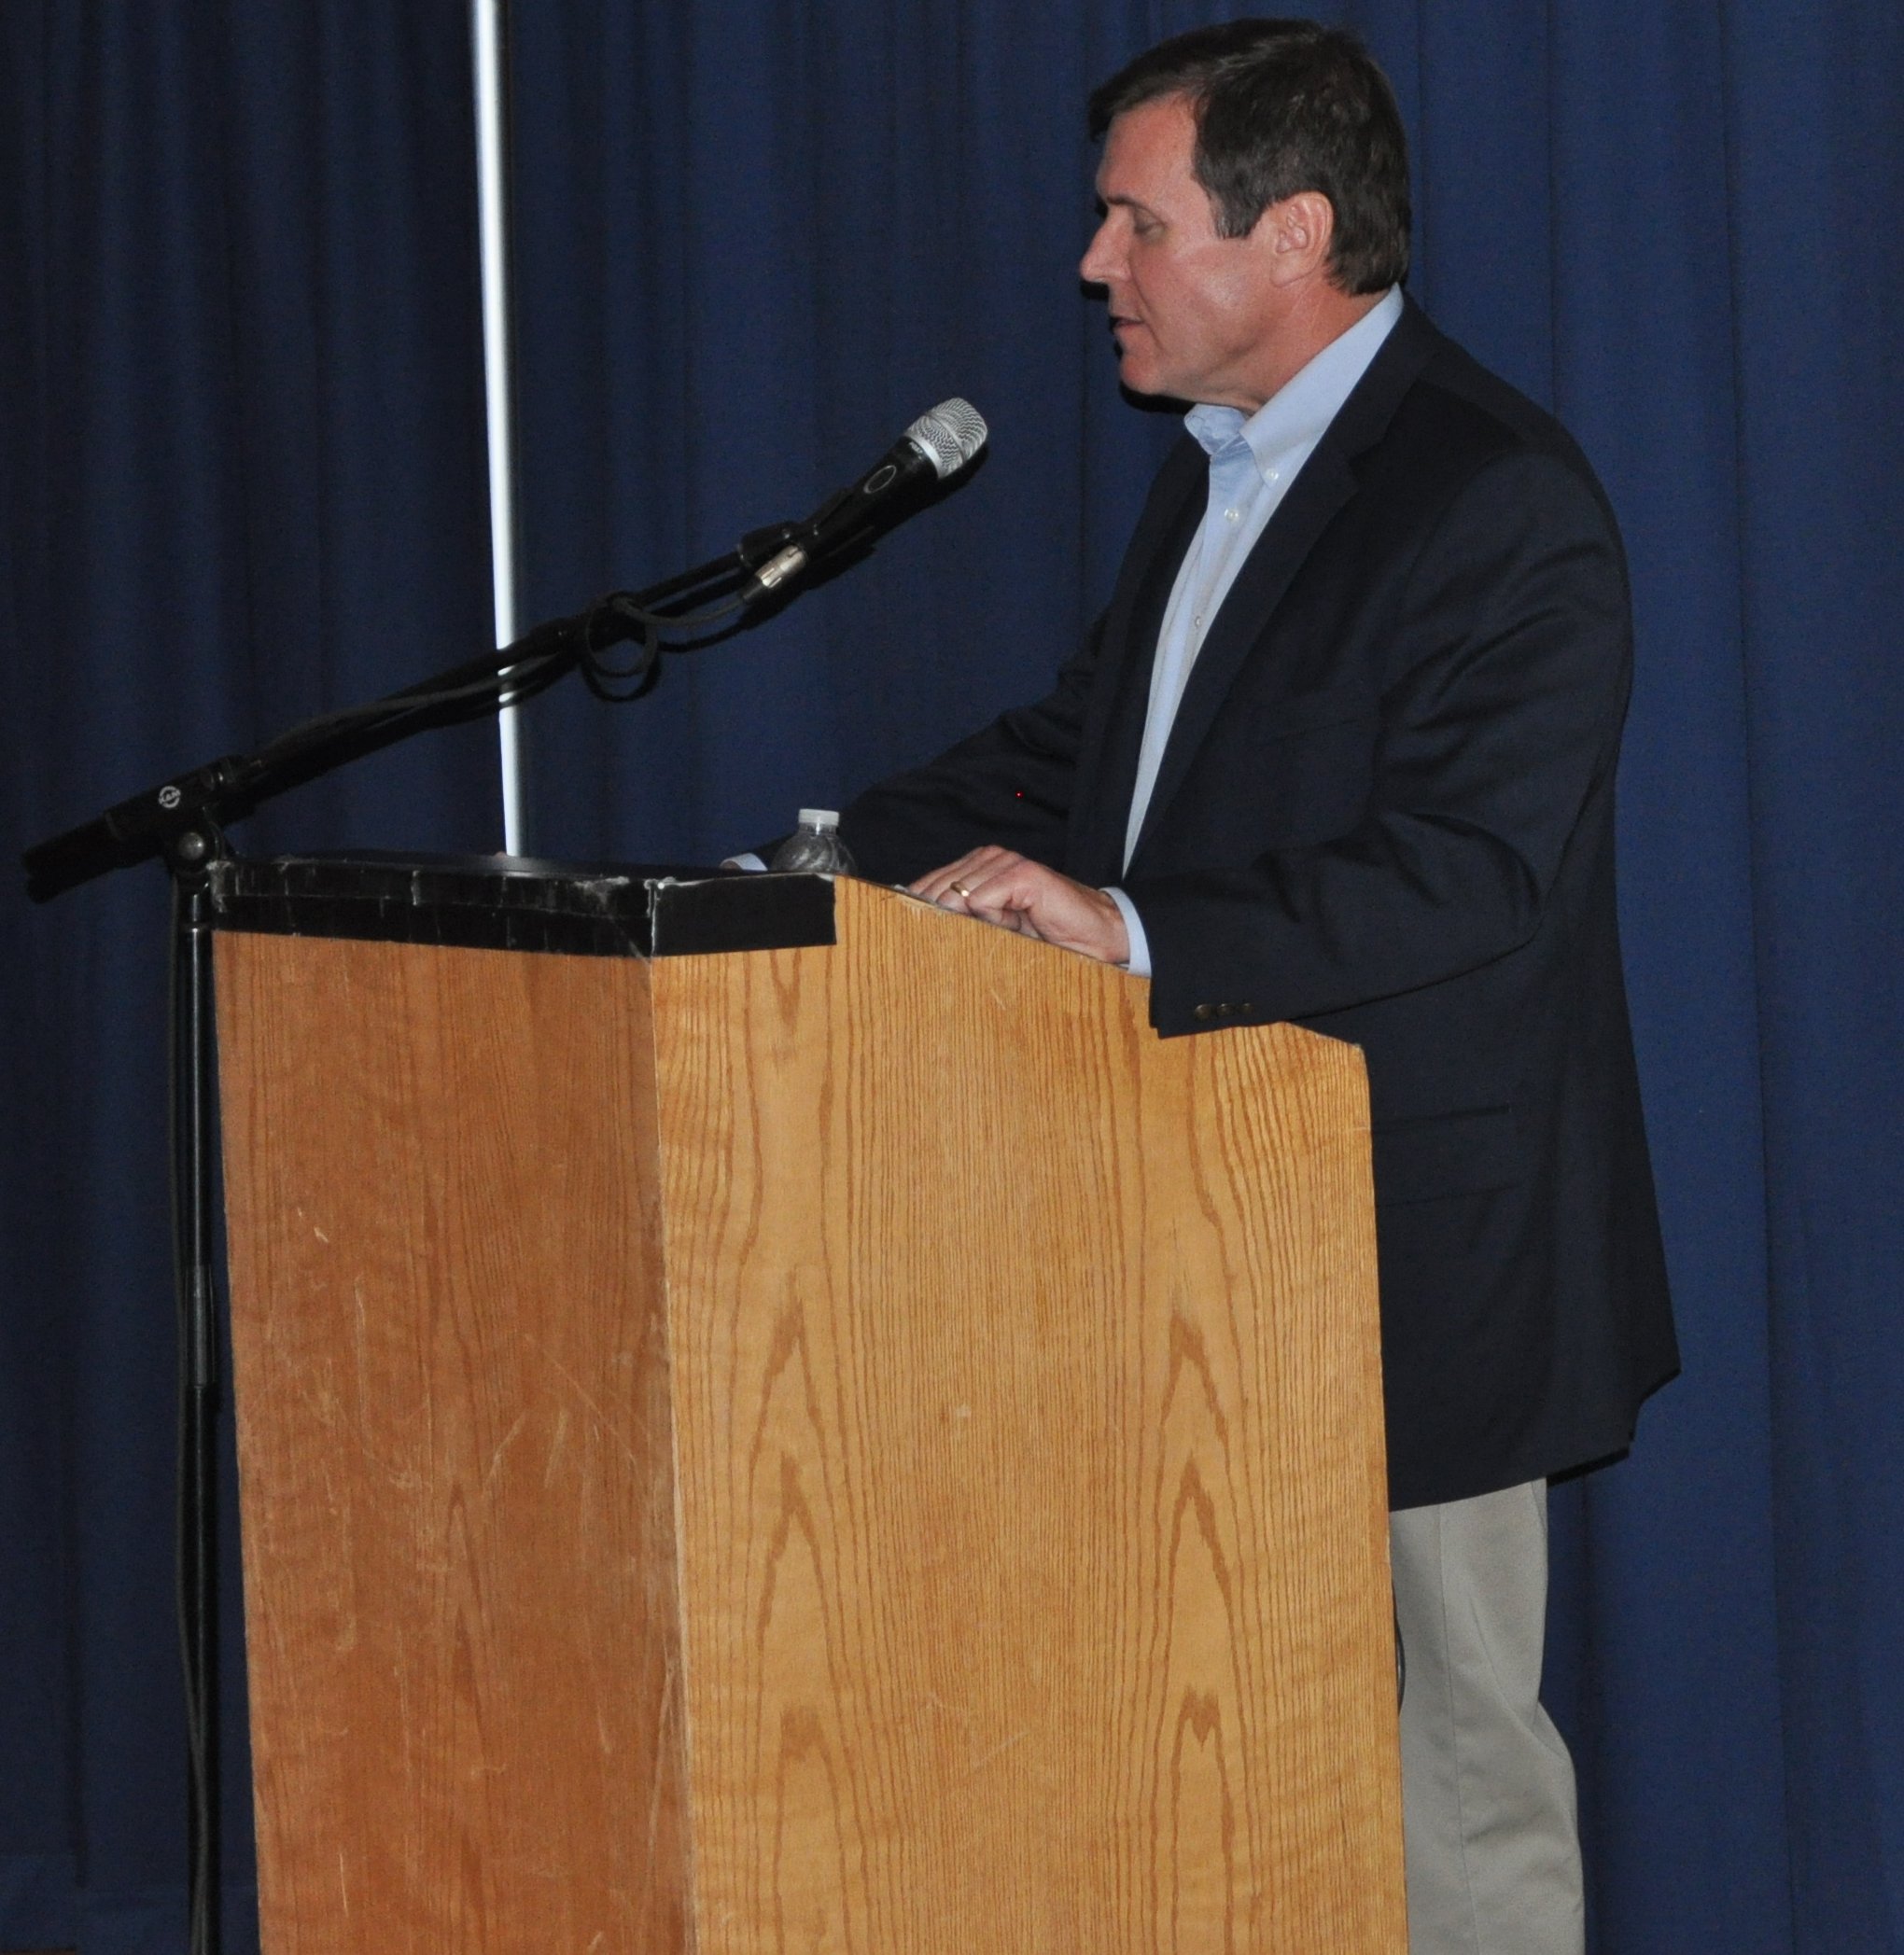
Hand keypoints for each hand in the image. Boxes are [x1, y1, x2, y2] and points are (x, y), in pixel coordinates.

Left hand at [911, 847, 1129, 964]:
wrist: (1097, 937)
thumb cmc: (1047, 937)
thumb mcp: (993, 929)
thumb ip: (961, 920)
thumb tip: (917, 925)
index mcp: (977, 866)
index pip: (930, 884)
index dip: (918, 909)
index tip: (909, 933)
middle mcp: (989, 857)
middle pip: (937, 890)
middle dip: (939, 920)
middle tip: (960, 942)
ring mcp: (1006, 862)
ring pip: (957, 896)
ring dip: (974, 925)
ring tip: (1004, 933)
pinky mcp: (1023, 873)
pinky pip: (983, 900)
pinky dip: (993, 920)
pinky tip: (1016, 925)